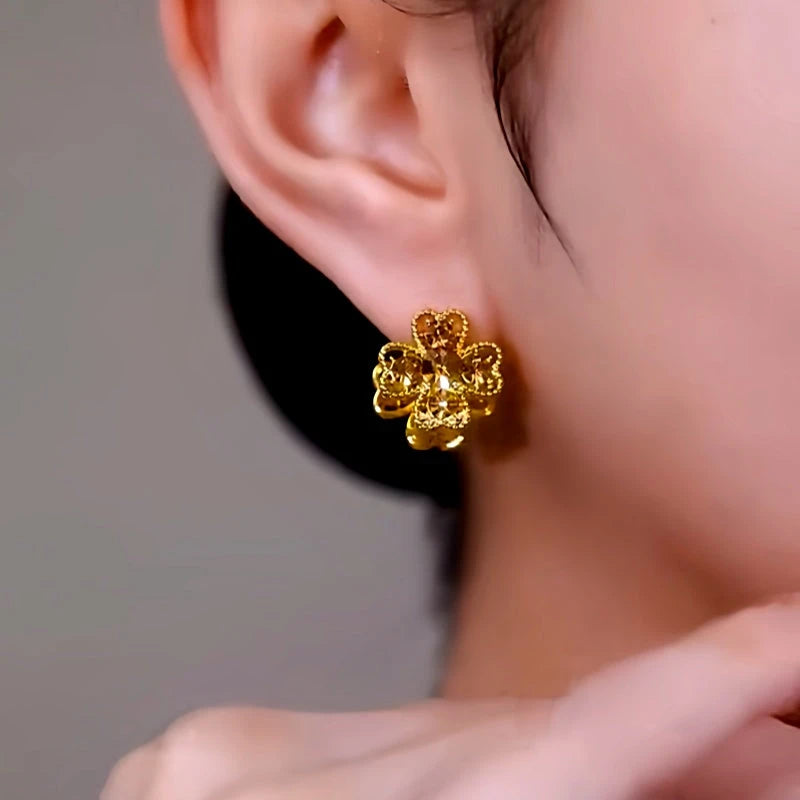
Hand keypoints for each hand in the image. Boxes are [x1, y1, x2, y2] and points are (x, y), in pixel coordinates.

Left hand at [102, 600, 799, 799]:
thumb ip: (578, 796)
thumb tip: (742, 775)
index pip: (565, 742)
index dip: (703, 683)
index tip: (791, 633)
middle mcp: (249, 776)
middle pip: (513, 734)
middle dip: (656, 739)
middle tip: (772, 746)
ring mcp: (215, 751)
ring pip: (453, 727)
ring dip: (567, 750)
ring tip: (685, 764)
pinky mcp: (210, 746)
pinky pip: (391, 737)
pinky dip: (476, 759)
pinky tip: (541, 768)